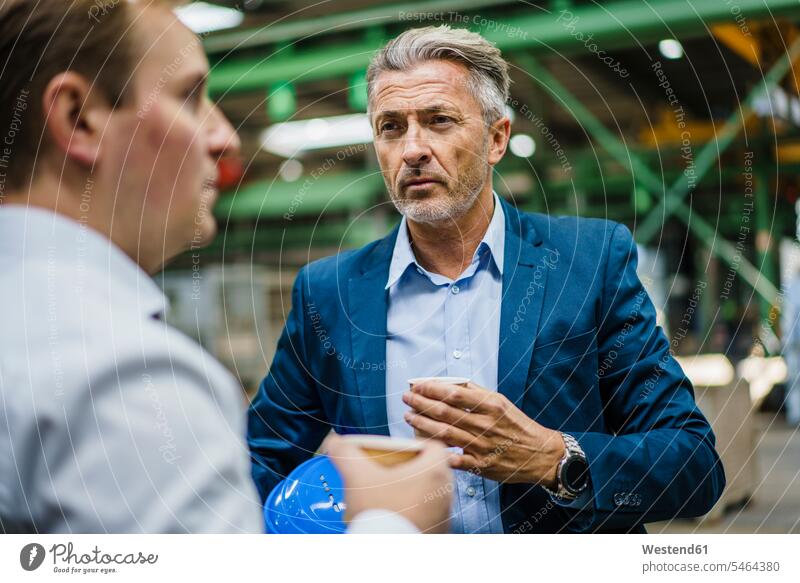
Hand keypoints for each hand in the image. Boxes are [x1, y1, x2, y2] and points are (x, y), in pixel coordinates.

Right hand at [324, 435, 452, 532]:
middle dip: (407, 469)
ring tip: (385, 497)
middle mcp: (446, 492)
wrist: (388, 556)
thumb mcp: (356, 477)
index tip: (396, 452)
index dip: (412, 445)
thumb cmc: (380, 515)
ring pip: (428, 493)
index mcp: (434, 471)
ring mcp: (444, 515)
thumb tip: (334, 442)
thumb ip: (345, 454)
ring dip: (409, 492)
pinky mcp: (437, 533)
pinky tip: (391, 516)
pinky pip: (426, 514)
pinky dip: (411, 512)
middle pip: (429, 469)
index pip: (432, 446)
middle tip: (387, 473)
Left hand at [402, 381, 564, 486]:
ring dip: (422, 424)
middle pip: (444, 412)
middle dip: (420, 403)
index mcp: (490, 404)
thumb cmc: (517, 426)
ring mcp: (482, 445)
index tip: (417, 385)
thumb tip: (450, 382)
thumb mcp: (501, 402)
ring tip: (408, 417)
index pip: (453, 392)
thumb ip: (476, 391)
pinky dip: (437, 453)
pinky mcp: (481, 465)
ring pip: (444, 434)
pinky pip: (454, 460)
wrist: (540, 454)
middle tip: (406, 399)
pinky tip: (421, 446)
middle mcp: (485, 423)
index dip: (431, 388)